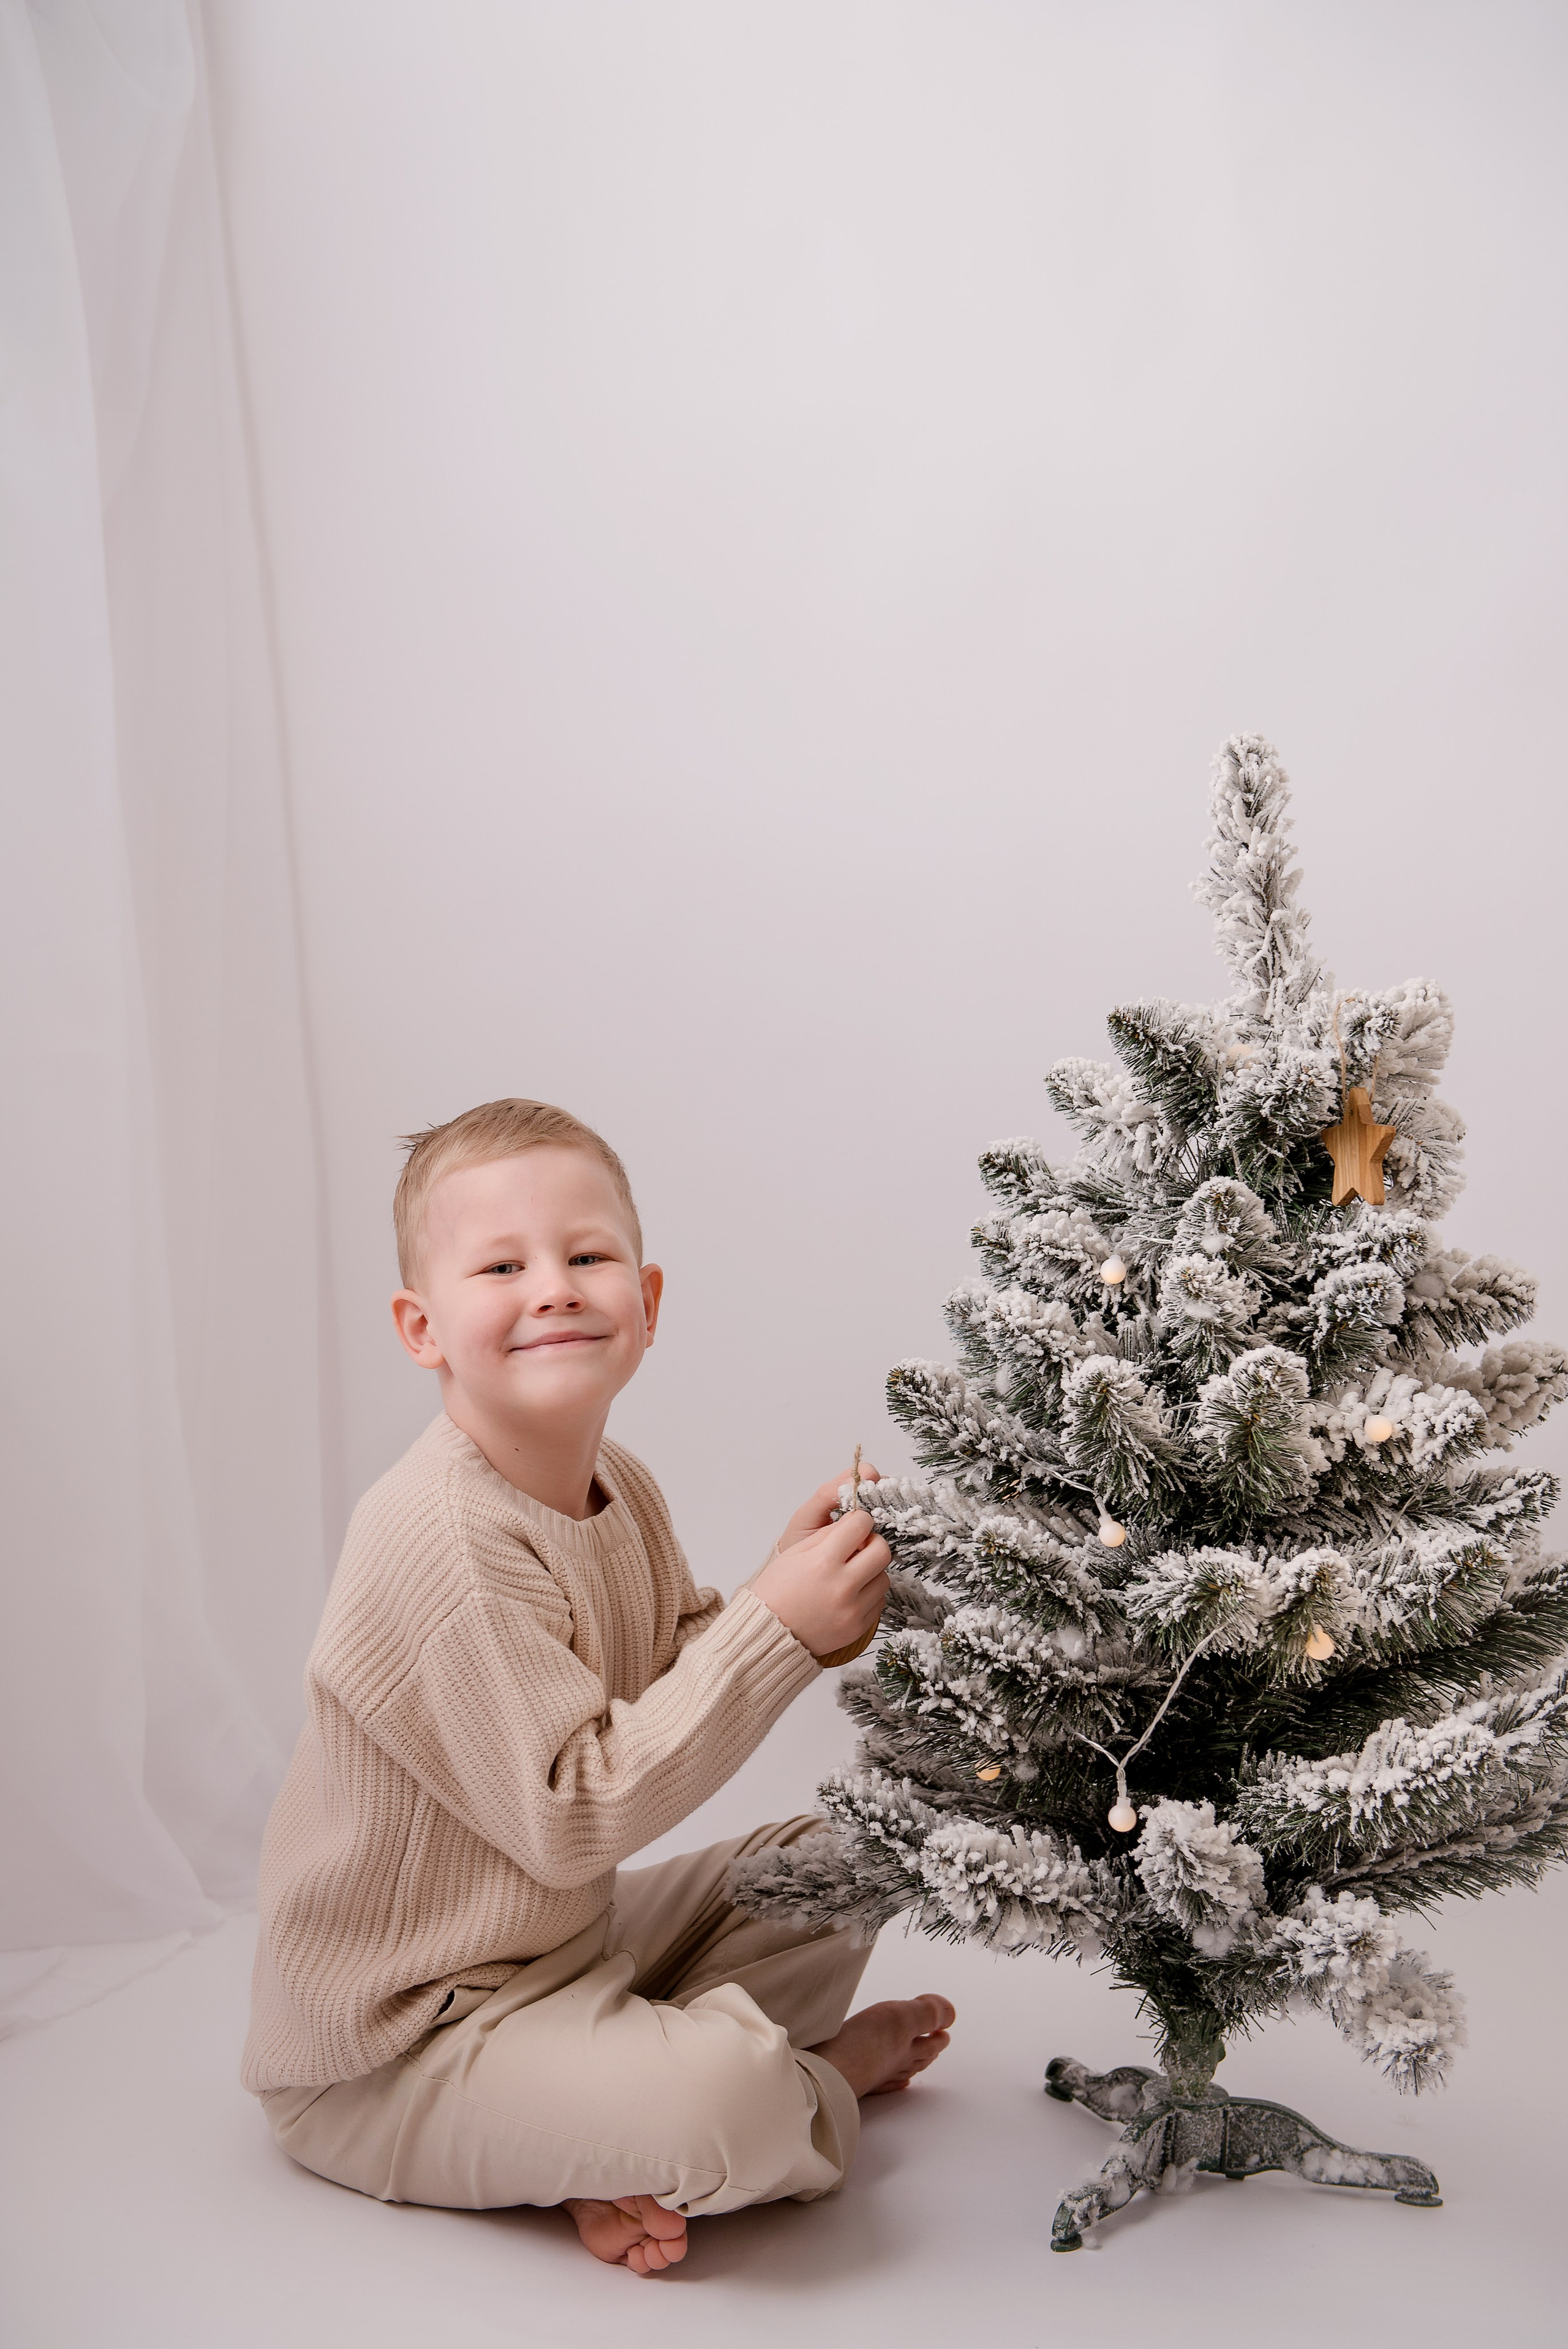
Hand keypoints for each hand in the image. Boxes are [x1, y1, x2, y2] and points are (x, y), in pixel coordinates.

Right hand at [751, 1473, 889, 1659]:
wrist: (769, 1633)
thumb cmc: (776, 1592)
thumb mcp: (794, 1553)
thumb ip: (827, 1534)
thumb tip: (853, 1523)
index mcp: (823, 1562)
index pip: (860, 1526)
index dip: (859, 1520)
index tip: (856, 1524)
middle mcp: (842, 1586)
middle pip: (882, 1551)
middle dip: (873, 1542)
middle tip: (860, 1546)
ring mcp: (852, 1609)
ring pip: (884, 1578)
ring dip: (871, 1571)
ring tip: (852, 1574)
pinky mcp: (858, 1627)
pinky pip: (878, 1602)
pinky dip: (868, 1594)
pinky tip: (849, 1594)